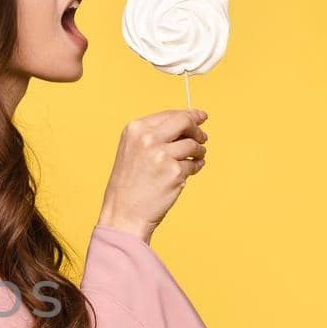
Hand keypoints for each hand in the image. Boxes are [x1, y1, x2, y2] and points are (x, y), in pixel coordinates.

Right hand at [96, 109, 207, 242]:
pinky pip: (194, 165)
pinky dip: (195, 167)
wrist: (123, 213)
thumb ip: (155, 135)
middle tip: (203, 137)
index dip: (189, 115)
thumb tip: (186, 125)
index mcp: (135, 130)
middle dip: (197, 129)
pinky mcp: (174, 172)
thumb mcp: (133, 151)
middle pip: (184, 122)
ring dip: (198, 151)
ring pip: (193, 145)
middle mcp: (148, 139)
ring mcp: (162, 155)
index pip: (169, 114)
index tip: (200, 117)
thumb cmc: (128, 186)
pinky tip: (189, 172)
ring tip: (195, 158)